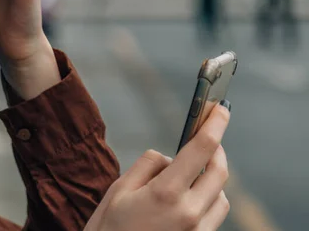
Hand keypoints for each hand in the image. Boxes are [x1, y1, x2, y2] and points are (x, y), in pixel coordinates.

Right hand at [85, 103, 230, 230]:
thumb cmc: (108, 229)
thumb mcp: (119, 190)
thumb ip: (147, 166)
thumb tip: (170, 157)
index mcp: (166, 194)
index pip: (201, 150)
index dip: (214, 125)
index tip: (220, 109)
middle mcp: (189, 213)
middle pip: (220, 172)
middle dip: (216, 150)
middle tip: (207, 139)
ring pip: (222, 197)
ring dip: (213, 179)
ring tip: (191, 174)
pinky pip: (214, 217)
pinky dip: (209, 201)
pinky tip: (188, 199)